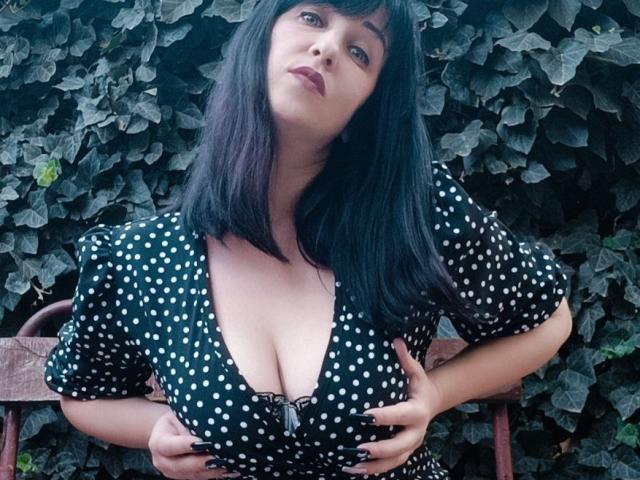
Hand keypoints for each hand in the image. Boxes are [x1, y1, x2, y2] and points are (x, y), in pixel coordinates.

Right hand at [148, 409, 240, 478]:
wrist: (170, 430)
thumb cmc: (177, 418)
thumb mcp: (179, 415)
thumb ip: (189, 423)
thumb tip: (208, 430)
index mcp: (157, 441)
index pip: (170, 446)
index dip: (185, 445)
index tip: (203, 442)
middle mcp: (161, 460)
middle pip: (180, 465)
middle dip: (201, 463)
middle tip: (219, 458)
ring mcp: (171, 471)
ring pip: (191, 475)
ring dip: (211, 471)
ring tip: (228, 465)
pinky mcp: (182, 477)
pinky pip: (198, 478)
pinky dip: (213, 474)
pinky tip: (228, 470)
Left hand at [345, 337, 441, 475]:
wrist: (431, 402)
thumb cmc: (417, 385)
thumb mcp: (415, 371)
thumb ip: (405, 359)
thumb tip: (396, 341)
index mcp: (418, 411)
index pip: (400, 415)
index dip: (384, 417)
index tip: (364, 415)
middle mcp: (416, 432)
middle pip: (399, 445)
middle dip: (379, 448)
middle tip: (358, 448)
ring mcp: (411, 445)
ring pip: (394, 461)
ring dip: (373, 466)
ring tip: (352, 466)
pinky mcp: (404, 453)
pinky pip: (390, 465)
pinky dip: (373, 470)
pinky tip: (353, 470)